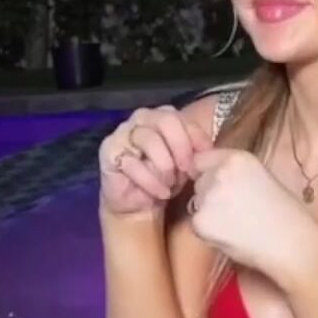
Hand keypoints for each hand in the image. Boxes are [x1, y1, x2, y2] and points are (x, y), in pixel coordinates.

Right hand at [99, 105, 214, 216]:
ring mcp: (123, 132)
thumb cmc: (166, 178)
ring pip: (150, 140)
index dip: (196, 139)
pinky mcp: (109, 151)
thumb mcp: (187, 164)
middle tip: (188, 171)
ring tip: (171, 184)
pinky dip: (150, 181)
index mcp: (163, 115)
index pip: (183, 118)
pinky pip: (132, 162)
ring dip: (165, 166)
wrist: (139, 202)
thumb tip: (209, 152)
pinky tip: (160, 192)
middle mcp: (142, 118)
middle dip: (181, 148)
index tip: (205, 161)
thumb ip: (197, 152)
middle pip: (166, 121)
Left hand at [183, 148, 317, 282]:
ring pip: (196, 202)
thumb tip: (214, 177)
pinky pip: (196, 224)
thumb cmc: (286, 213)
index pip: (202, 159)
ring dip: (208, 212)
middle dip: (209, 193)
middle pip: (199, 181)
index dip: (209, 172)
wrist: (290, 242)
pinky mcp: (200, 221)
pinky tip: (232, 235)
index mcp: (237, 158)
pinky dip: (208, 231)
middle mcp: (219, 172)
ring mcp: (207, 197)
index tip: (219, 185)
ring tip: (236, 224)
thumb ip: (235, 173)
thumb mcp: (262, 177)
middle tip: (234, 209)